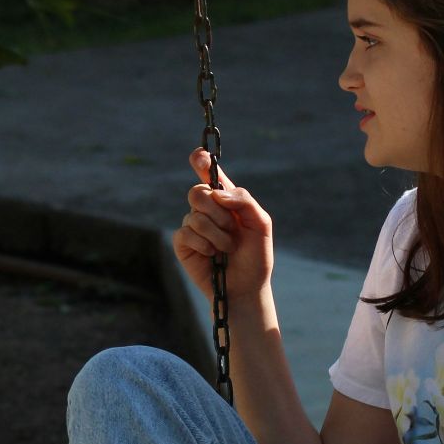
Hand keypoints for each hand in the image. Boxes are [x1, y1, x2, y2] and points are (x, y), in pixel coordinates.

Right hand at [172, 149, 272, 303]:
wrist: (246, 287)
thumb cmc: (256, 256)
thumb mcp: (261, 224)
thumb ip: (244, 201)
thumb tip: (217, 193)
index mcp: (225, 199)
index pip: (209, 174)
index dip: (202, 162)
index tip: (198, 156)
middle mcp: (206, 209)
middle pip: (197, 191)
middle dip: (218, 212)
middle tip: (232, 228)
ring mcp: (193, 226)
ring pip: (195, 215)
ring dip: (217, 234)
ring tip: (227, 248)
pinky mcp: (182, 244)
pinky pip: (186, 233)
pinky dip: (204, 244)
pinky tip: (213, 255)